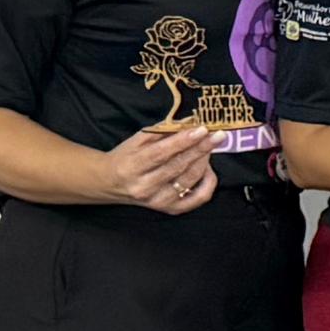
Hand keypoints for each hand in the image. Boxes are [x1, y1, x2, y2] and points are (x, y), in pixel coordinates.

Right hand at [98, 120, 221, 215]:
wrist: (111, 183)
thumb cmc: (126, 157)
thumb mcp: (138, 139)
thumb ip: (164, 130)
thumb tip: (193, 121)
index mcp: (132, 167)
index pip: (162, 153)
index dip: (184, 141)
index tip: (203, 129)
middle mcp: (144, 187)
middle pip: (178, 166)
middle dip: (201, 149)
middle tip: (218, 135)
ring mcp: (158, 201)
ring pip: (190, 180)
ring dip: (204, 160)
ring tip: (209, 146)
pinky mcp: (170, 209)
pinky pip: (199, 197)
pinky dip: (208, 181)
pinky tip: (208, 168)